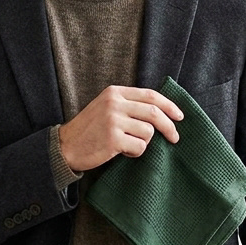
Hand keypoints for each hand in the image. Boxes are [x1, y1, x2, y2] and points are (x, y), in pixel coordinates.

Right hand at [58, 86, 182, 171]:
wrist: (66, 146)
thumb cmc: (89, 130)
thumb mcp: (106, 108)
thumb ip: (129, 105)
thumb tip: (162, 112)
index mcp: (114, 92)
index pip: (150, 95)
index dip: (169, 105)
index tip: (179, 116)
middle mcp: (114, 103)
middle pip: (154, 112)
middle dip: (169, 126)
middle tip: (175, 137)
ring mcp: (113, 121)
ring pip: (148, 132)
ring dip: (144, 142)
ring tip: (129, 145)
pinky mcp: (113, 139)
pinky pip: (139, 147)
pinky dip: (135, 152)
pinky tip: (122, 151)